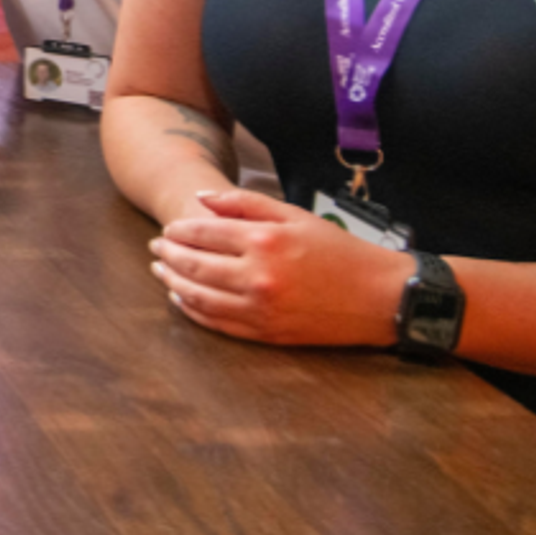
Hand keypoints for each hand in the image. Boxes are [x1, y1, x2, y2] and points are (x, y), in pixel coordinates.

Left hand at [149, 188, 405, 348]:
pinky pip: (217, 324)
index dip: (179, 230)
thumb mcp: (294, 215)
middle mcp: (258, 277)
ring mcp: (261, 310)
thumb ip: (244, 203)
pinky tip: (182, 299)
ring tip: (161, 271)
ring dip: (173, 282)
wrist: (380, 298)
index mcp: (264, 241)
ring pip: (198, 297)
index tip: (168, 228)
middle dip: (168, 254)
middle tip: (155, 247)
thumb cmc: (339, 251)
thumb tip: (201, 200)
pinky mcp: (267, 334)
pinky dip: (193, 311)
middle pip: (193, 265)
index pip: (202, 233)